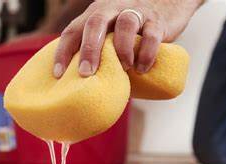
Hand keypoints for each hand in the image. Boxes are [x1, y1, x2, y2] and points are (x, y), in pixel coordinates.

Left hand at [52, 0, 202, 77]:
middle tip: (86, 73)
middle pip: (96, 23)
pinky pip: (152, 34)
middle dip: (89, 49)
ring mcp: (136, 11)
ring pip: (125, 23)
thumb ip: (101, 56)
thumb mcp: (111, 36)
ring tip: (123, 68)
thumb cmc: (131, 31)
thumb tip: (89, 93)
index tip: (58, 74)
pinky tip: (142, 68)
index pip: (73, 30)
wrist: (167, 6)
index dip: (63, 51)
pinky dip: (146, 52)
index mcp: (95, 15)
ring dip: (121, 49)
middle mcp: (112, 9)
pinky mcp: (157, 20)